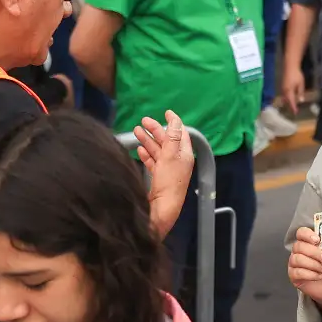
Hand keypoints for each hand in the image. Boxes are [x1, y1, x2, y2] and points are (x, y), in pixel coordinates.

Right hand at [135, 110, 192, 235]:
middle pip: (167, 141)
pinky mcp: (158, 179)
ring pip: (158, 151)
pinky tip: (139, 149)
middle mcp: (178, 162)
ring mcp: (168, 170)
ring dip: (148, 140)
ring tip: (136, 131)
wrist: (161, 209)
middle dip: (156, 130)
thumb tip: (174, 119)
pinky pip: (153, 162)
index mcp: (184, 155)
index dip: (173, 122)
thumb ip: (172, 136)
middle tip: (143, 121)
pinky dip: (146, 154)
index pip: (181, 134)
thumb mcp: (170, 155)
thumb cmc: (168, 182)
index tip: (165, 112)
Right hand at [278, 63, 307, 113]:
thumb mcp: (301, 84)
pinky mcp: (282, 85)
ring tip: (291, 106)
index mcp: (289, 91)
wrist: (290, 66)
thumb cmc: (297, 74)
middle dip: (290, 106)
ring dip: (288, 102)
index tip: (295, 113)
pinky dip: (286, 98)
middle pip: (287, 101)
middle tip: (294, 111)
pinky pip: (284, 94)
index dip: (293, 108)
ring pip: (284, 98)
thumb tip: (301, 100)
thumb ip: (300, 92)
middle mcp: (284, 91)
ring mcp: (282, 88)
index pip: (291, 102)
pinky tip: (289, 99)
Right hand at [287, 226, 321, 311]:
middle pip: (298, 246)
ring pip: (297, 259)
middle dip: (314, 253)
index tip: (317, 240)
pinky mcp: (293, 276)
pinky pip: (297, 272)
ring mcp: (294, 263)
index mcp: (308, 242)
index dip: (307, 234)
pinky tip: (319, 276)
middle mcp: (299, 251)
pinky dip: (310, 274)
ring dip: (313, 264)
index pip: (301, 233)